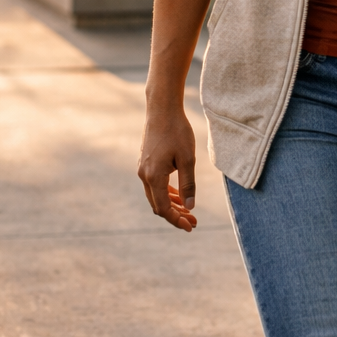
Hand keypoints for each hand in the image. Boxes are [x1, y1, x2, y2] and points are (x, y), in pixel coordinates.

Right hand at [138, 104, 198, 231]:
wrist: (162, 109)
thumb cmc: (177, 131)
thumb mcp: (188, 159)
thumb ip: (188, 184)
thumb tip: (190, 206)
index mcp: (154, 177)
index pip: (164, 208)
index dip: (177, 220)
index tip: (191, 227)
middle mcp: (144, 175)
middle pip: (158, 205)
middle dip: (176, 215)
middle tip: (194, 222)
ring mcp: (143, 169)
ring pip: (156, 196)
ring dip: (172, 205)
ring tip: (189, 212)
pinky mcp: (146, 162)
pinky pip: (154, 185)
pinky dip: (167, 193)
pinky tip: (179, 195)